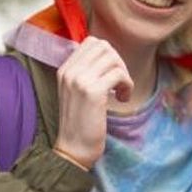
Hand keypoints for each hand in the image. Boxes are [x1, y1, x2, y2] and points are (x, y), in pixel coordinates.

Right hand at [53, 37, 132, 168]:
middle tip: (119, 83)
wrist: (73, 148)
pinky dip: (127, 85)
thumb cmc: (79, 123)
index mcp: (64, 69)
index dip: (108, 56)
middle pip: (104, 46)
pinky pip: (119, 75)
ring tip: (121, 93)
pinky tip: (122, 99)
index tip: (111, 75)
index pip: (91, 42)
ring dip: (124, 74)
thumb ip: (86, 73)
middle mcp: (70, 71)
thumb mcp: (76, 92)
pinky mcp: (93, 92)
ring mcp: (80, 80)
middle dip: (118, 62)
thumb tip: (109, 56)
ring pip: (113, 58)